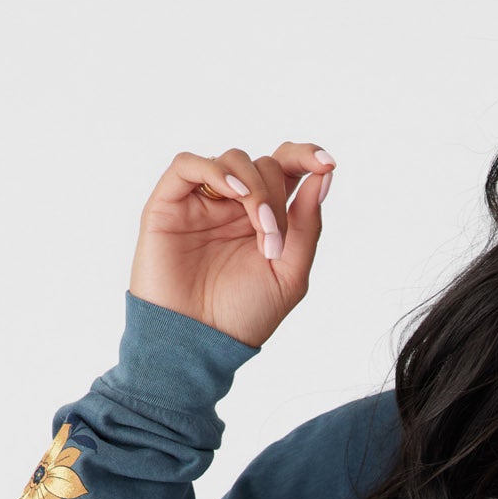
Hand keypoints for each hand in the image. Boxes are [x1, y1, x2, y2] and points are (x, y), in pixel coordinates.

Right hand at [128, 141, 335, 349]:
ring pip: (233, 159)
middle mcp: (235, 206)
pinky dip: (215, 170)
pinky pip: (188, 163)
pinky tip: (233, 193)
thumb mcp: (290, 275)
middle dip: (277, 195)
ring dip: (255, 187)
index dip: (307, 157)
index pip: (287, 170)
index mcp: (265, 219)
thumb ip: (307, 226)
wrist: (199, 342)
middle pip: (265, 165)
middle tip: (274, 237)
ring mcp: (203, 202)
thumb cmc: (242, 316)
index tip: (328, 164)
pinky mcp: (169, 203)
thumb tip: (323, 178)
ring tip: (261, 228)